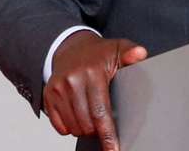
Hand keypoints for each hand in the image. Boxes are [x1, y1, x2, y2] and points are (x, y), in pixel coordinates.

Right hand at [43, 30, 147, 150]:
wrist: (72, 48)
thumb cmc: (98, 54)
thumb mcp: (118, 49)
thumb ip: (131, 52)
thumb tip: (140, 53)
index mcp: (92, 72)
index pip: (101, 112)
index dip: (108, 135)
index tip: (113, 149)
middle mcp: (73, 80)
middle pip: (87, 124)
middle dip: (98, 130)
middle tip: (104, 118)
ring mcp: (58, 88)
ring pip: (74, 127)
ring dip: (85, 128)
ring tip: (91, 113)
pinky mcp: (48, 96)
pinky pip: (60, 126)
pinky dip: (70, 126)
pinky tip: (78, 112)